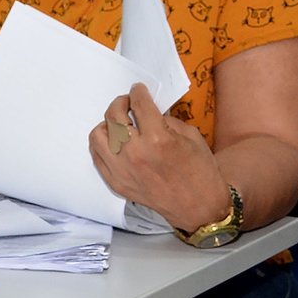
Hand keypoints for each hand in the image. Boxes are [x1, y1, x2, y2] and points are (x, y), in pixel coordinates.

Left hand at [88, 83, 229, 230]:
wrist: (199, 207)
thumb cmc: (200, 172)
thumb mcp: (191, 136)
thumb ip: (166, 120)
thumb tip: (147, 111)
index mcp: (158, 139)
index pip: (139, 104)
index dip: (138, 92)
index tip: (138, 90)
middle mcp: (136, 153)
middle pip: (114, 116)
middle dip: (121, 103)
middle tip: (127, 103)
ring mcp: (122, 169)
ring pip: (98, 135)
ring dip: (107, 125)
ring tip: (118, 125)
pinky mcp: (116, 182)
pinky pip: (97, 157)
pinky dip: (103, 145)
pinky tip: (113, 142)